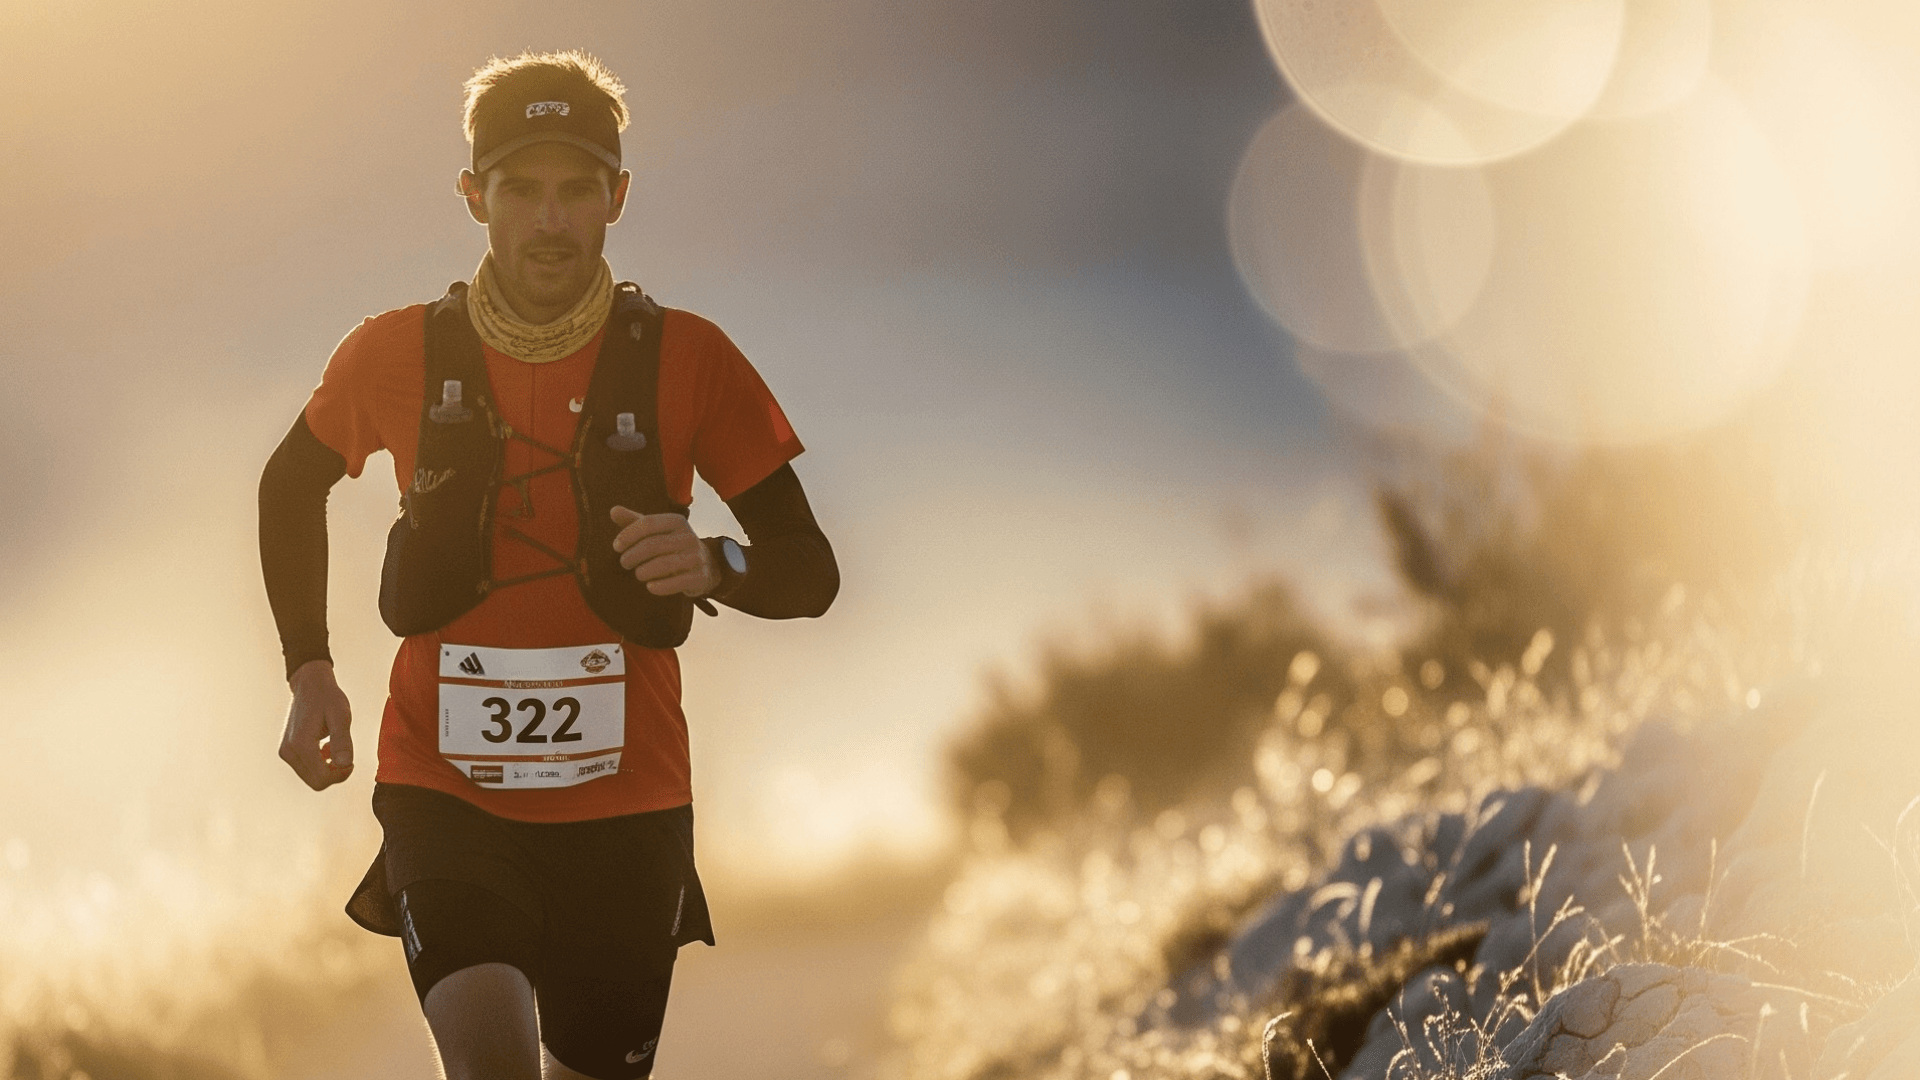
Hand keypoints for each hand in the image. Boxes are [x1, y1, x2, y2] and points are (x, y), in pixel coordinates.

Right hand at [281, 660, 353, 790]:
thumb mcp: (341, 716)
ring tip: (336, 748)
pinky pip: (306, 769)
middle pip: (316, 782)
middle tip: (347, 756)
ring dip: (327, 769)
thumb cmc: (328, 698)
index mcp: (301, 744)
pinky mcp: (286, 751)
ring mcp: (285, 752)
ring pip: (311, 777)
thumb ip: (343, 741)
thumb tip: (346, 764)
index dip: (341, 775)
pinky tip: (327, 748)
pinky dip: (319, 764)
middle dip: (335, 774)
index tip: (352, 761)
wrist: (310, 685)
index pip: (322, 779)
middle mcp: (288, 751)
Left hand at [610, 506, 718, 596]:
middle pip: (653, 545)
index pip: (648, 523)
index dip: (628, 535)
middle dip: (633, 555)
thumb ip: (634, 522)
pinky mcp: (700, 577)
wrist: (706, 564)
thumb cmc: (672, 546)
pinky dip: (660, 586)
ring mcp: (696, 557)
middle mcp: (688, 537)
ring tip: (638, 574)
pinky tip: (650, 587)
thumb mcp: (656, 531)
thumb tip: (614, 511)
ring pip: (664, 564)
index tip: (616, 547)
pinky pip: (677, 582)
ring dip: (644, 571)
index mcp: (676, 521)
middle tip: (624, 563)